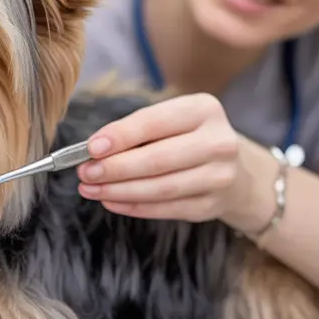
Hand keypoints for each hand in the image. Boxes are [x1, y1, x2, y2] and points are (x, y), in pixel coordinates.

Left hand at [75, 93, 264, 225]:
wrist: (234, 170)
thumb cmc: (189, 139)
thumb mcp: (170, 120)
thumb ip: (136, 131)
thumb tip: (94, 150)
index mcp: (204, 110)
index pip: (155, 122)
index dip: (120, 136)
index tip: (91, 148)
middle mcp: (219, 142)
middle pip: (157, 159)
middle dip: (114, 168)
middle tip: (85, 173)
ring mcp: (219, 176)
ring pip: (160, 188)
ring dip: (118, 190)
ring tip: (91, 189)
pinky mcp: (212, 205)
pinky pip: (166, 209)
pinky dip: (133, 206)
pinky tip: (111, 201)